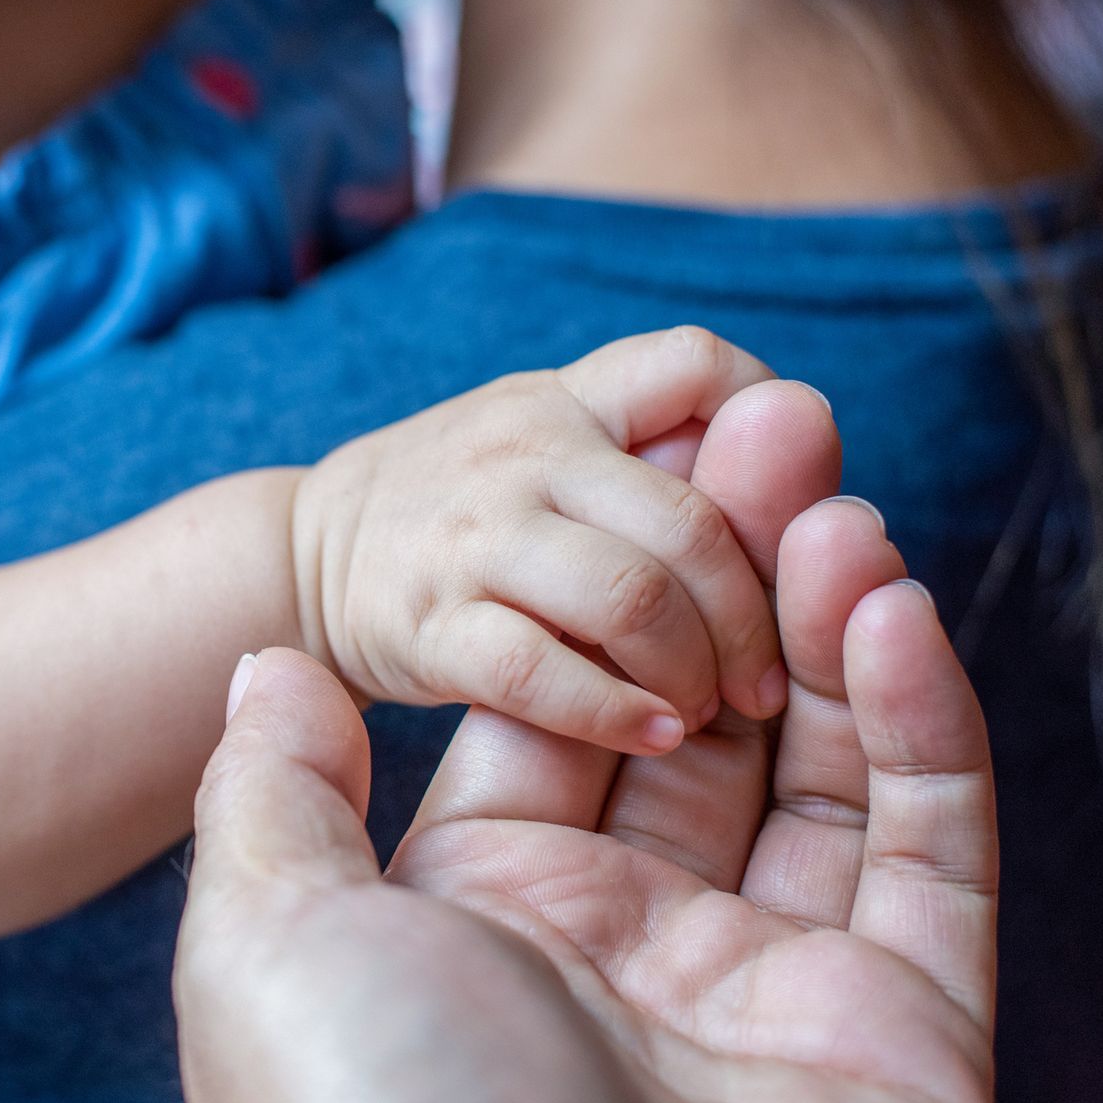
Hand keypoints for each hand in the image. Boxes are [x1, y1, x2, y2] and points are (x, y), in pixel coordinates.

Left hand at [177, 508, 999, 1102]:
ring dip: (825, 618)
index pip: (558, 711)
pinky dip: (916, 721)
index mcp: (484, 917)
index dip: (595, 594)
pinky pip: (921, 850)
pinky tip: (886, 605)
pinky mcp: (898, 1031)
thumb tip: (260, 667)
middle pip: (694, 718)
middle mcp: (626, 947)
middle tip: (770, 430)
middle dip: (727, 574)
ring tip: (831, 487)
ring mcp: (766, 989)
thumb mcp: (268, 947)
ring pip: (816, 767)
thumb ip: (273, 797)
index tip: (638, 470)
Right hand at [291, 328, 817, 754]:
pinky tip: (651, 736)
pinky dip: (612, 714)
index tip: (789, 525)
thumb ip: (652, 450)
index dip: (768, 429)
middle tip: (769, 679)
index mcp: (567, 399)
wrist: (305, 552)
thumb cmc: (462, 506)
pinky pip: (539, 672)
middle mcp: (526, 452)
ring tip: (705, 712)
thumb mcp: (544, 438)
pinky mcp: (429, 624)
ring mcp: (474, 536)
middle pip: (691, 520)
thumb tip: (797, 490)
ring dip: (694, 670)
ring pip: (632, 598)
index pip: (693, 366)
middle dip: (755, 614)